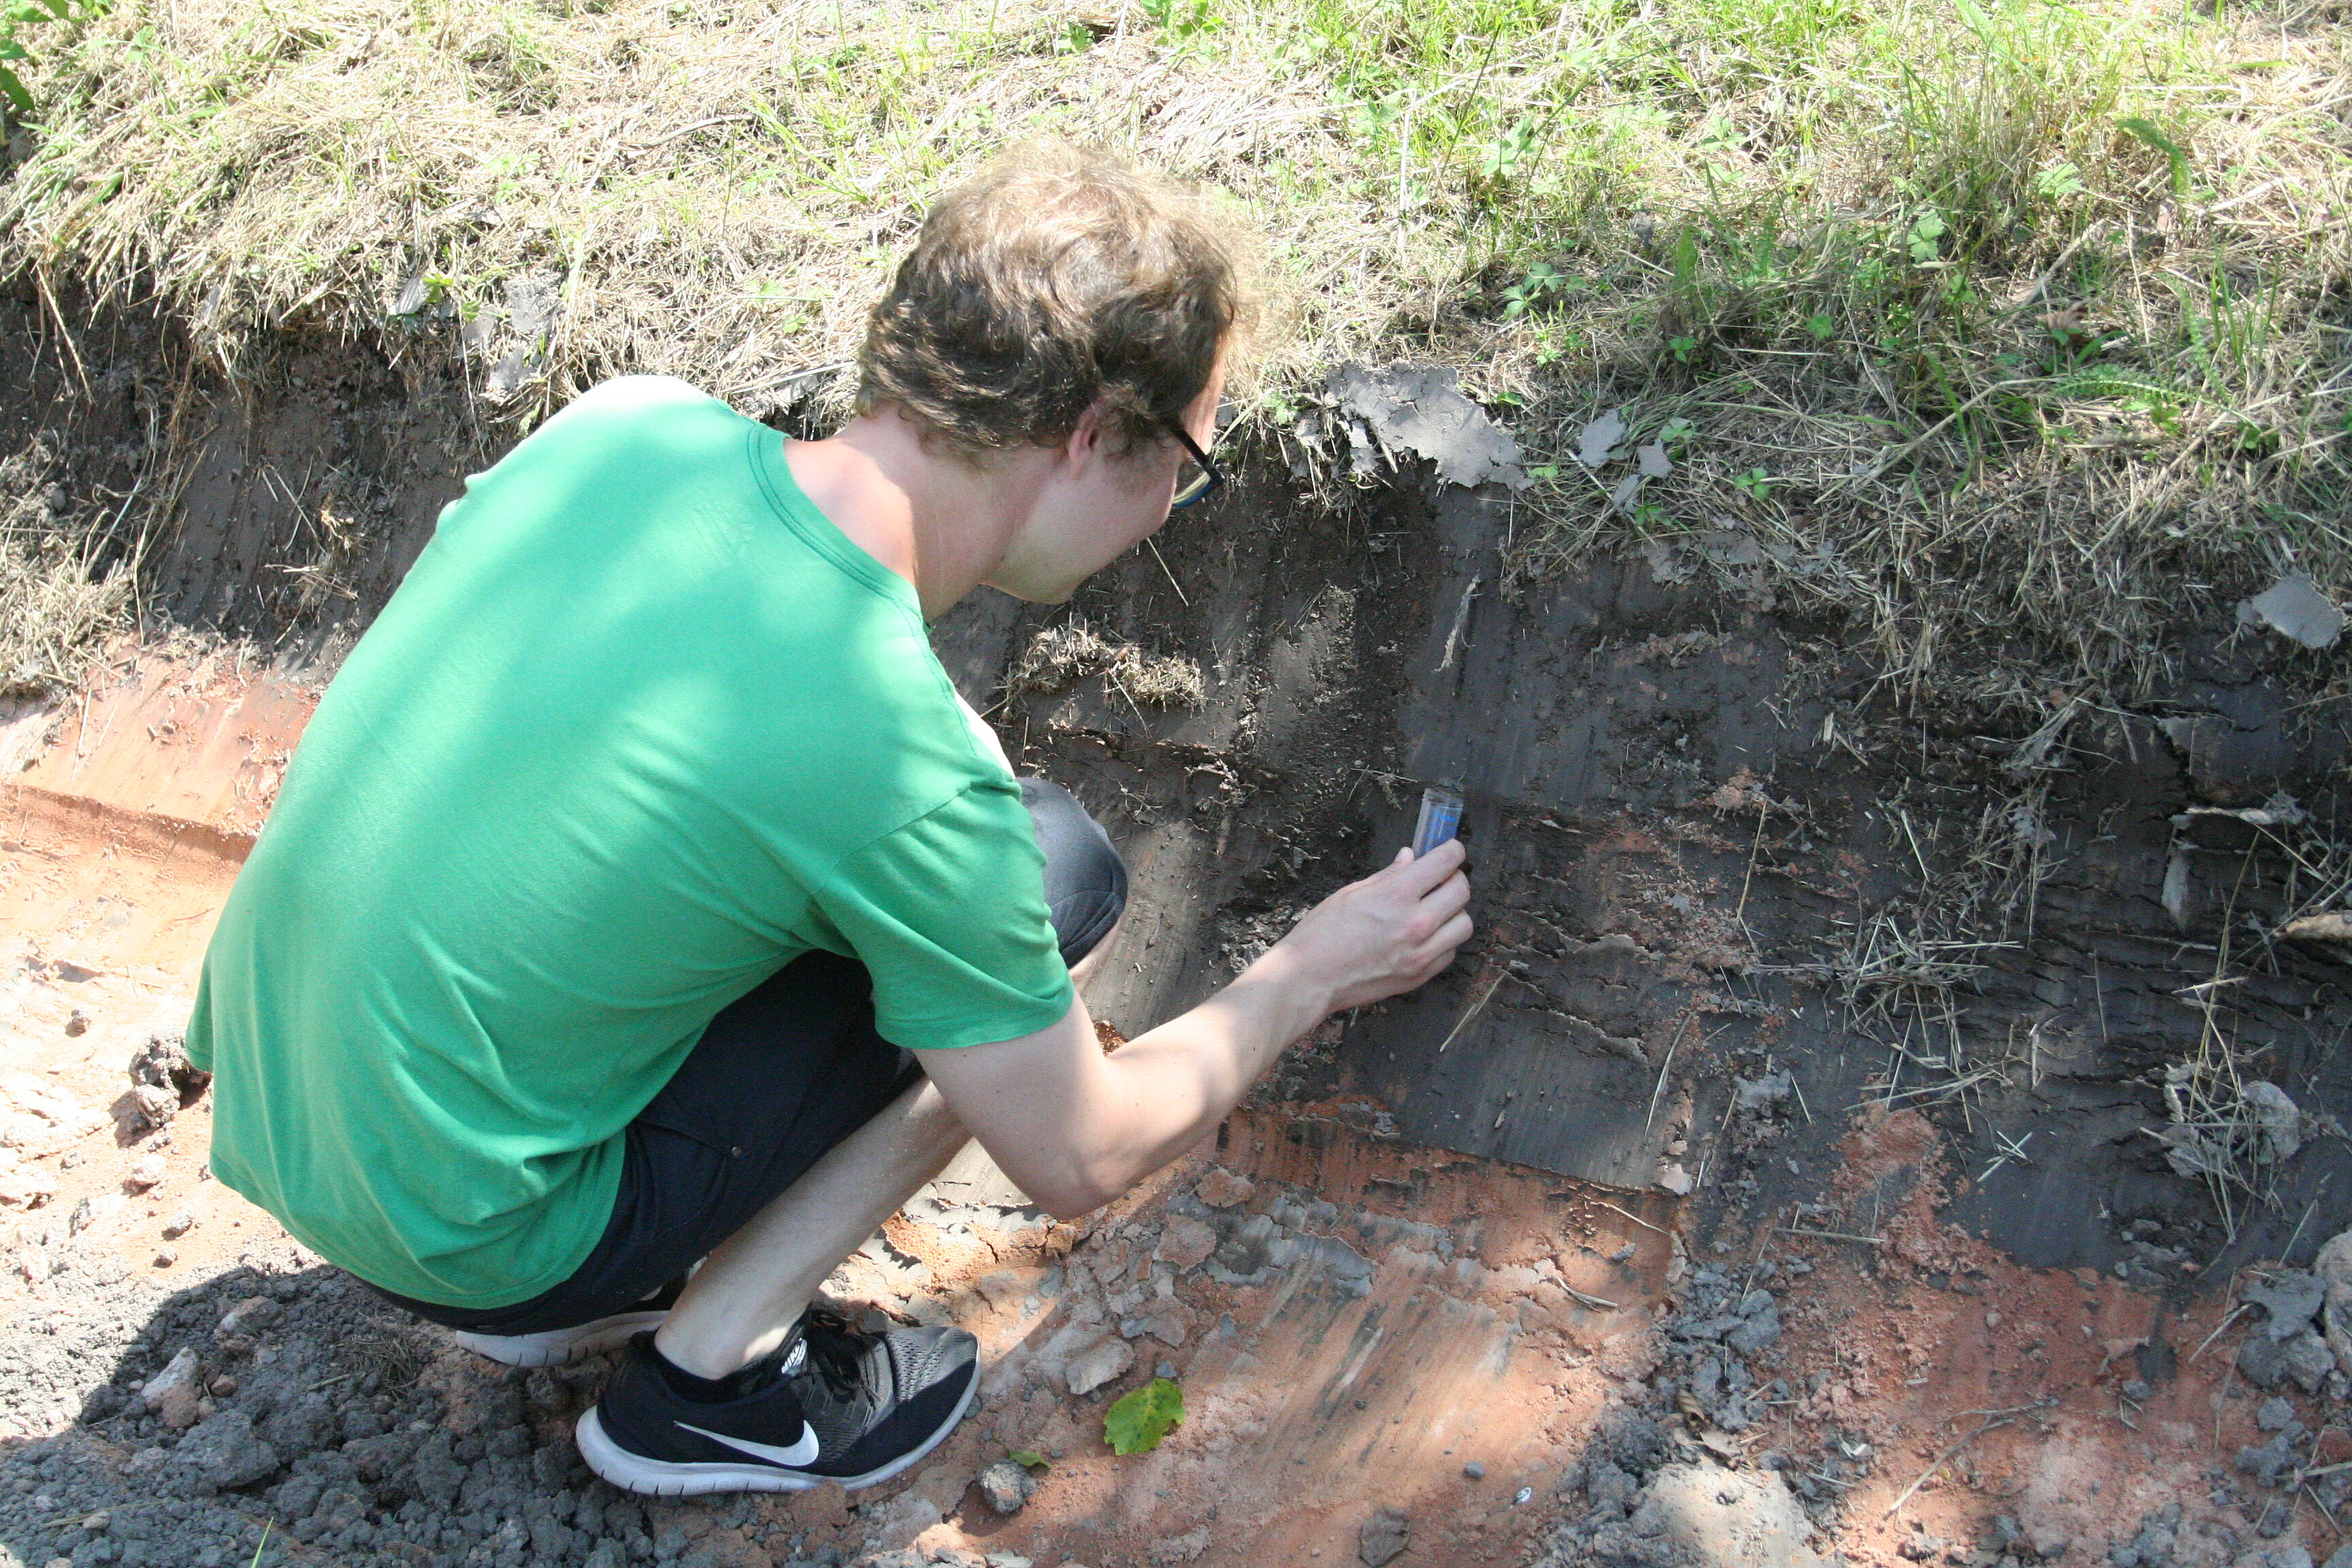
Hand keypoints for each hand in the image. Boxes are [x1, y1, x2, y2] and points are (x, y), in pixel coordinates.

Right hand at [1261, 838, 1471, 1015]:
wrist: (1310, 979)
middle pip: (1462, 891)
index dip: (1452, 850)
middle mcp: (1416, 923)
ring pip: (1464, 924)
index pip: (1445, 862)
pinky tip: (1426, 936)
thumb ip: (1388, 875)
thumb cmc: (1322, 934)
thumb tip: (1409, 857)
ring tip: (1435, 910)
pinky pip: (1450, 952)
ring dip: (1454, 912)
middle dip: (1454, 878)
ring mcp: (1421, 952)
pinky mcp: (1420, 975)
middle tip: (1440, 879)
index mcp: (1396, 895)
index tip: (1450, 850)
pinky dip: (1445, 940)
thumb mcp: (1351, 893)